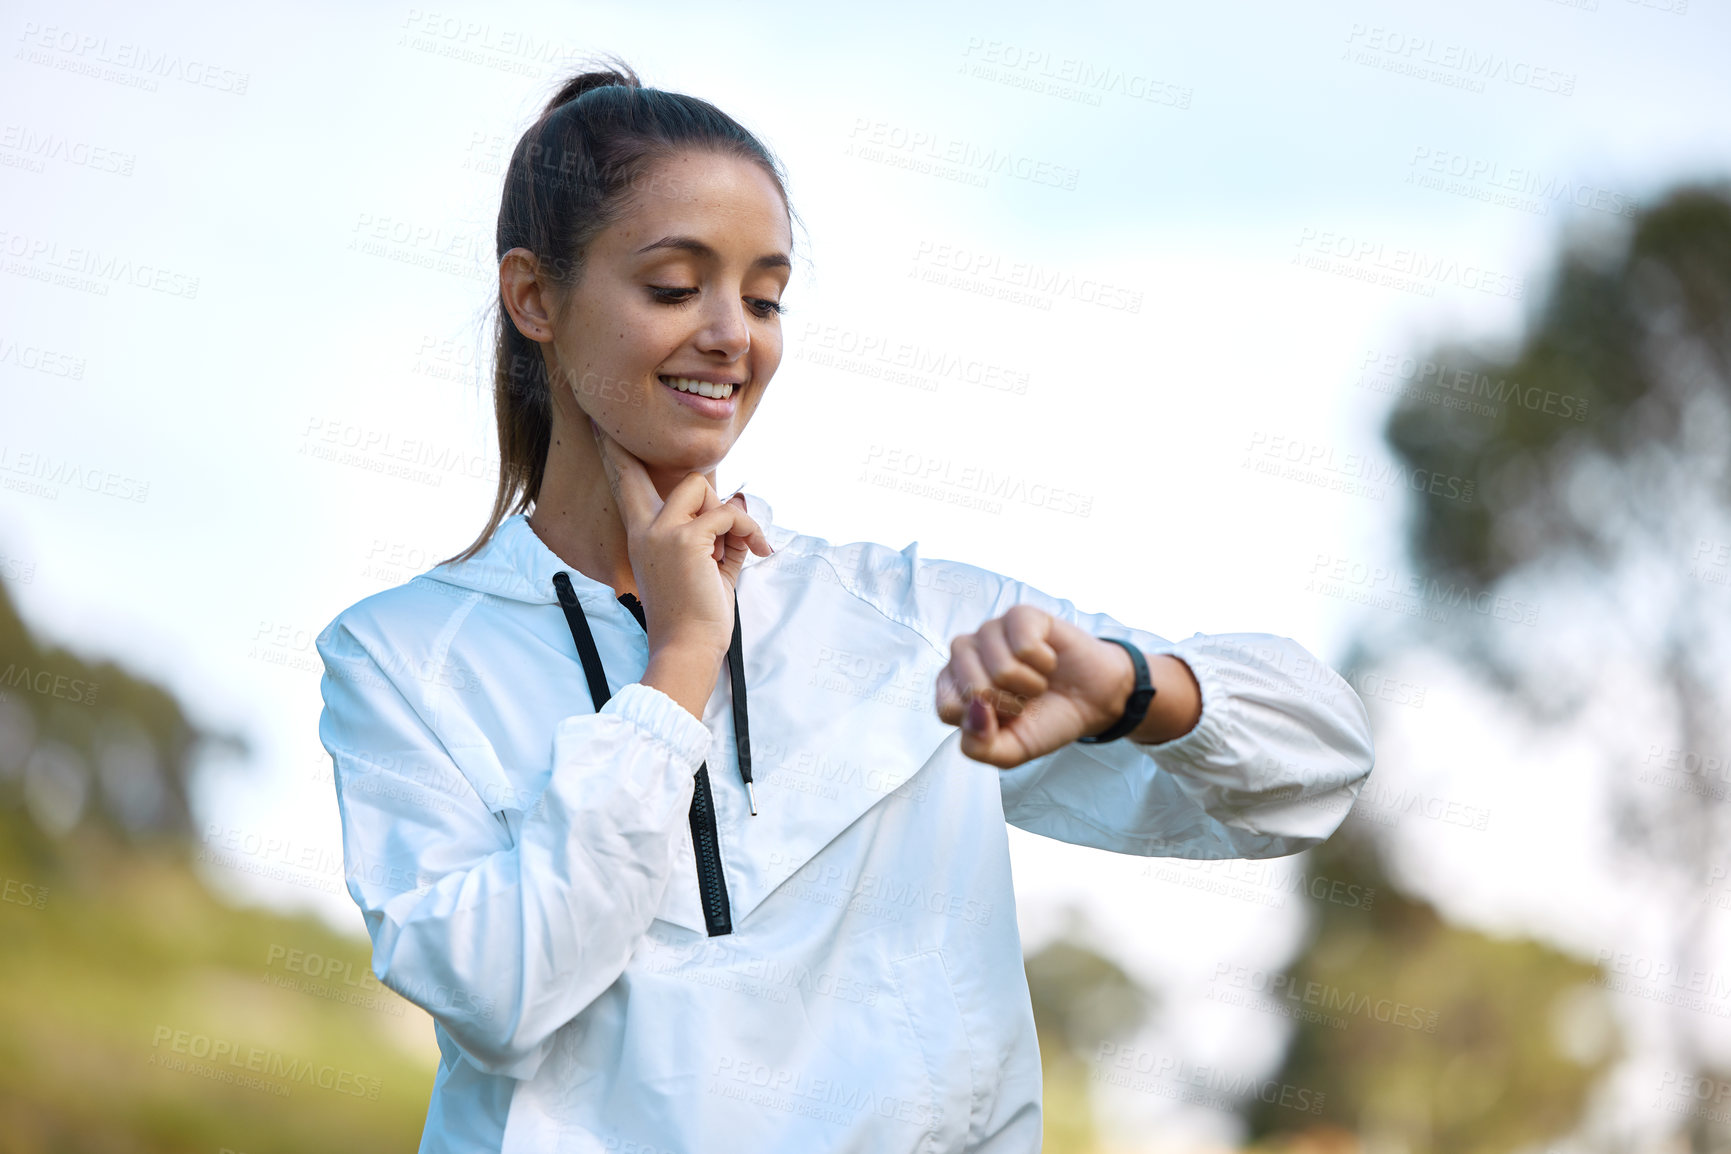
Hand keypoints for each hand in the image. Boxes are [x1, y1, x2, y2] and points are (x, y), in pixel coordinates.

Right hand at [590, 421, 772, 662]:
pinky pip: (728, 514)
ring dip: (730, 518)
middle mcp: (645, 529)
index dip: (617, 453)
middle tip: (734, 535)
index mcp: (641, 536)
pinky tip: (758, 552)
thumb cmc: (694, 618)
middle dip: (712, 498)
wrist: (687, 649)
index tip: (601, 425)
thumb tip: (738, 509)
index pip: (626, 482)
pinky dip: (749, 531)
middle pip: (680, 478)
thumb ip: (715, 535)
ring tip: (739, 555)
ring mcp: (662, 532)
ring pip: (704, 489)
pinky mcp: (685, 539)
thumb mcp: (704, 567)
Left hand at [935, 606, 1139, 767]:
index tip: (1006, 720)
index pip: (948, 710)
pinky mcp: (1019, 615)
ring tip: (1037, 681)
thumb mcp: (1010, 751)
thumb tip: (974, 708)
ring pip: (1001, 668)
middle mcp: (964, 655)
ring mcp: (989, 631)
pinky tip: (1047, 661)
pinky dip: (1045, 662)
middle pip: (973, 688)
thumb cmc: (1045, 721)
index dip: (985, 724)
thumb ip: (979, 746)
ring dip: (1030, 684)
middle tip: (1025, 699)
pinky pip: (1025, 646)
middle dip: (1010, 704)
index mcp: (953, 687)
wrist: (1093, 701)